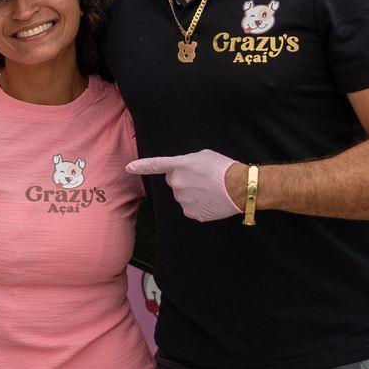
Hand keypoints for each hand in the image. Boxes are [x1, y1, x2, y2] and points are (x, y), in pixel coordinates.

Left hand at [126, 150, 242, 221]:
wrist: (239, 187)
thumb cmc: (224, 168)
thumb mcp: (203, 156)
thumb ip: (187, 162)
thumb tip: (184, 170)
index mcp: (179, 166)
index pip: (156, 165)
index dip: (141, 166)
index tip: (129, 167)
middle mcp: (177, 183)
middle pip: (174, 182)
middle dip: (184, 180)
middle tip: (202, 179)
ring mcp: (183, 200)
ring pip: (183, 196)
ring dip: (192, 193)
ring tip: (209, 189)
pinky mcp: (191, 213)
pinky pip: (190, 208)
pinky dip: (198, 205)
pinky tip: (210, 200)